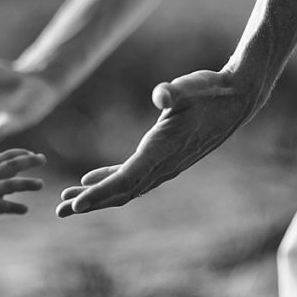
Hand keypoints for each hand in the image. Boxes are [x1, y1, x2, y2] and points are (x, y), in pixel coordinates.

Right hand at [0, 148, 46, 222]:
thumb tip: (15, 171)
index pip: (5, 157)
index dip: (19, 153)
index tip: (32, 153)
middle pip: (10, 166)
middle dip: (27, 161)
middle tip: (43, 158)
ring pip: (9, 185)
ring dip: (26, 183)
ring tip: (41, 184)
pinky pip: (2, 206)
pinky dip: (15, 207)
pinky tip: (25, 209)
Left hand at [56, 69, 257, 216]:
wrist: (238, 100)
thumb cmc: (213, 90)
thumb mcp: (193, 85)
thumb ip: (175, 91)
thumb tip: (161, 93)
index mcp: (163, 150)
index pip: (126, 179)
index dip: (99, 193)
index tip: (76, 206)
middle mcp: (163, 165)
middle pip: (120, 192)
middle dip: (89, 202)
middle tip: (59, 211)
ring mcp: (165, 166)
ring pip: (125, 189)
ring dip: (96, 196)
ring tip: (67, 202)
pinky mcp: (165, 160)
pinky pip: (133, 177)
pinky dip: (109, 181)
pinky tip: (90, 180)